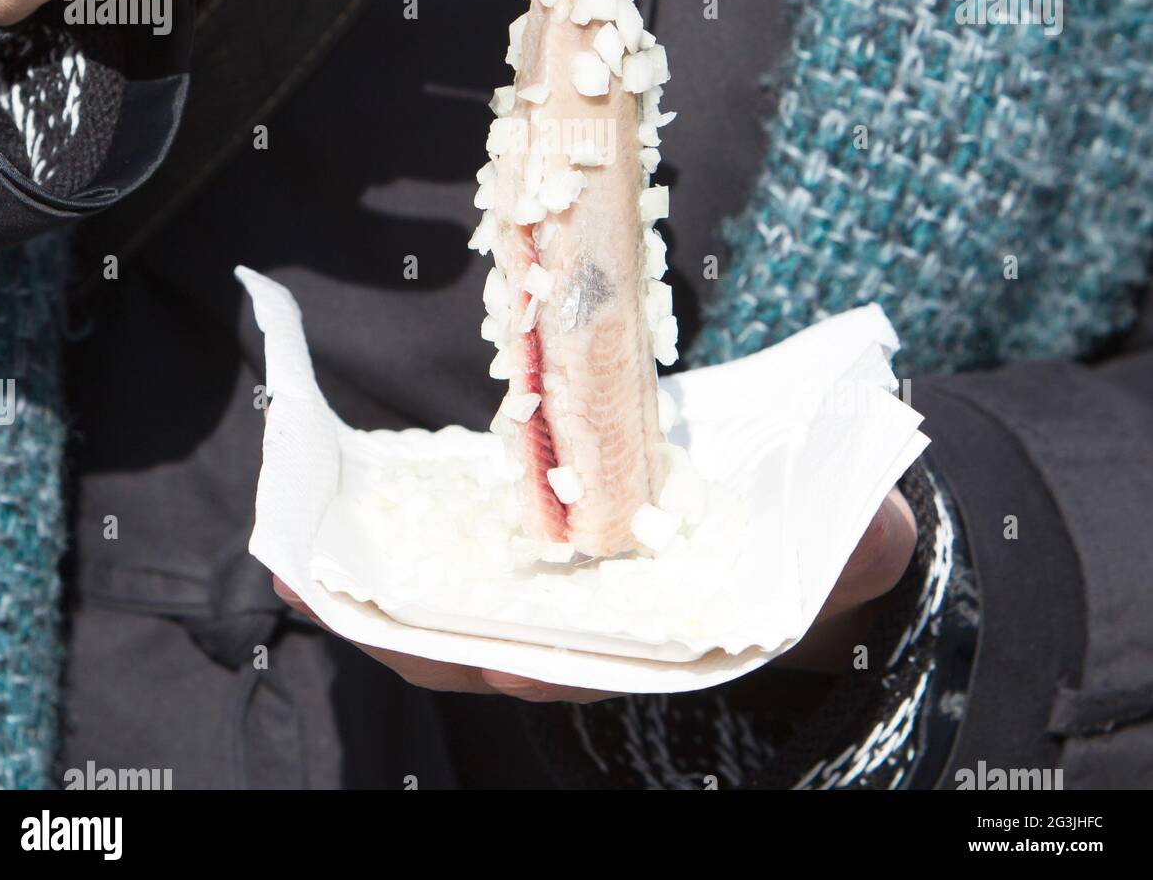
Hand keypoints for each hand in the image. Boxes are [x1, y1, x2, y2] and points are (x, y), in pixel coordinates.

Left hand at [271, 487, 916, 703]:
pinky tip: (351, 506)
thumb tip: (869, 518)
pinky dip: (404, 540)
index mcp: (659, 641)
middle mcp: (595, 632)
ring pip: (455, 612)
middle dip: (402, 628)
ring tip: (304, 547)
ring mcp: (558, 594)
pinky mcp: (541, 544)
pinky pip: (460, 555)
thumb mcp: (853, 538)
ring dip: (379, 588)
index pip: (579, 666)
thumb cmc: (825, 543)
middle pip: (484, 650)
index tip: (474, 647)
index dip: (522, 661)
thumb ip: (854, 537)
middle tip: (316, 582)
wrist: (804, 533)